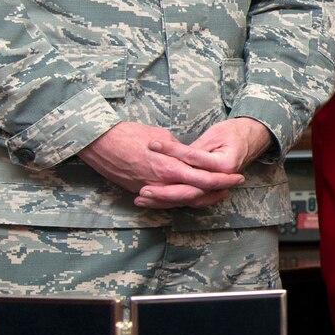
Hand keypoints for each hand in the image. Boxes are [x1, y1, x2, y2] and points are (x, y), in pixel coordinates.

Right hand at [78, 122, 243, 209]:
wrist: (98, 142)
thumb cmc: (128, 134)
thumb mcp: (161, 136)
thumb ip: (178, 150)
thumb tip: (187, 156)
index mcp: (170, 168)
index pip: (204, 179)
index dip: (223, 180)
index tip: (237, 177)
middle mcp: (161, 183)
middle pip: (196, 194)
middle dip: (216, 192)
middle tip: (231, 187)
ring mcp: (149, 189)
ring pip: (180, 200)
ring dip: (200, 198)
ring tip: (216, 193)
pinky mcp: (139, 190)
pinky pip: (164, 200)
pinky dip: (178, 200)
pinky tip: (189, 197)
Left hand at [134, 118, 273, 206]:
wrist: (253, 137)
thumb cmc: (234, 132)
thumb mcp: (214, 135)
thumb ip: (194, 149)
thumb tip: (172, 156)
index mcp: (224, 164)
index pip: (192, 160)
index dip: (171, 152)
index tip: (152, 145)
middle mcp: (222, 179)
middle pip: (190, 190)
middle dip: (164, 192)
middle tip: (142, 190)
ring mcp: (217, 186)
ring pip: (188, 199)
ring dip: (165, 201)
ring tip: (142, 199)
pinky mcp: (210, 189)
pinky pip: (191, 199)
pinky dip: (173, 201)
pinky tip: (155, 202)